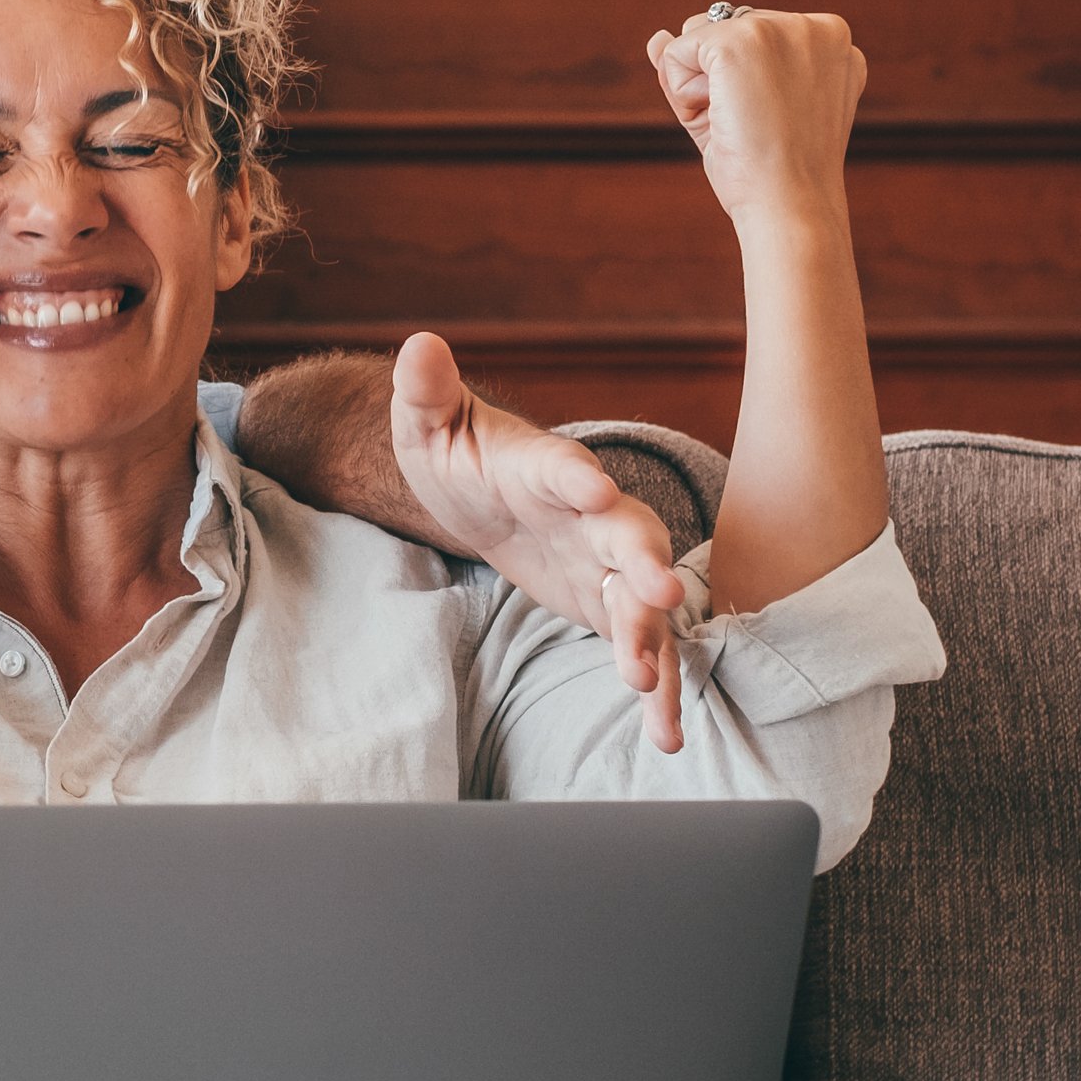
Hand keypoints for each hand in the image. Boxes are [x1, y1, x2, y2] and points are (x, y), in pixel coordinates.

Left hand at [390, 333, 690, 753]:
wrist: (486, 492)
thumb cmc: (460, 453)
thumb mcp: (431, 424)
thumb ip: (426, 390)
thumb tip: (416, 344)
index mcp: (546, 467)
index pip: (566, 467)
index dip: (579, 476)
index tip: (593, 489)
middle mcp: (592, 515)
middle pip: (630, 534)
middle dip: (648, 561)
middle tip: (660, 591)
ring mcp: (608, 564)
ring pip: (643, 600)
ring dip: (649, 636)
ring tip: (642, 681)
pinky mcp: (610, 607)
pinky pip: (642, 649)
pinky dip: (659, 689)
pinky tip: (664, 735)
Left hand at [645, 10, 865, 236]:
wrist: (788, 204)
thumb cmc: (770, 171)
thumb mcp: (740, 110)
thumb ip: (702, 70)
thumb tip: (657, 38)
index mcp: (831, 42)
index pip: (753, 37)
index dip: (741, 83)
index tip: (774, 120)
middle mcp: (816, 27)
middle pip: (723, 29)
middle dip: (716, 79)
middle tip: (752, 124)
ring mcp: (781, 28)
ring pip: (697, 36)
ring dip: (699, 84)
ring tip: (740, 119)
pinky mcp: (743, 39)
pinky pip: (676, 52)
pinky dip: (681, 92)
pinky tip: (722, 117)